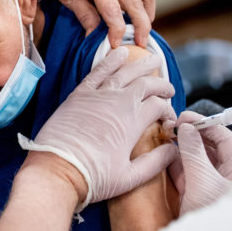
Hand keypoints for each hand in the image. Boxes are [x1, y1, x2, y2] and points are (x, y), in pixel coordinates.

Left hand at [15, 0, 154, 47]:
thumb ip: (85, 16)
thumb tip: (96, 36)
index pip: (113, 10)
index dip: (116, 30)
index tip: (115, 45)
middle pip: (134, 3)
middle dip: (140, 26)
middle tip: (140, 45)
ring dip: (147, 13)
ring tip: (144, 32)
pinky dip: (145, 3)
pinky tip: (142, 17)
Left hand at [18, 47, 176, 209]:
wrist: (57, 169)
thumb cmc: (93, 177)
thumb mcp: (131, 177)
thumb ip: (156, 162)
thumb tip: (174, 150)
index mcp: (133, 121)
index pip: (158, 105)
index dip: (167, 110)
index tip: (167, 120)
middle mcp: (117, 102)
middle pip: (146, 84)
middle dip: (161, 85)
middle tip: (169, 89)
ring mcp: (97, 96)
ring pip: (124, 72)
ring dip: (140, 65)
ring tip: (153, 58)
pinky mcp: (79, 95)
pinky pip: (97, 72)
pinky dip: (110, 60)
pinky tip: (119, 53)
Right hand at [168, 111, 231, 213]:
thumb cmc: (213, 214)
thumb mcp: (203, 180)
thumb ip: (194, 153)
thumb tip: (188, 128)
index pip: (223, 138)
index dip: (206, 124)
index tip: (186, 117)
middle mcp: (220, 175)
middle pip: (207, 146)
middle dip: (191, 133)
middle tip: (173, 124)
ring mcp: (204, 184)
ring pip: (192, 158)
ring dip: (179, 146)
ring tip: (166, 135)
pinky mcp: (190, 194)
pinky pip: (180, 172)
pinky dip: (171, 161)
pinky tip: (162, 154)